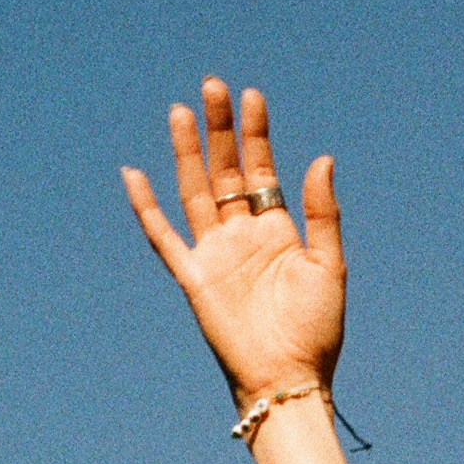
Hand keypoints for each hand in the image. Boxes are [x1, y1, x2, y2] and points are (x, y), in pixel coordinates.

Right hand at [123, 81, 344, 406]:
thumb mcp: (329, 264)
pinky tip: (134, 174)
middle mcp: (242, 235)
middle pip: (224, 171)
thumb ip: (322, 212)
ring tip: (182, 111)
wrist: (289, 376)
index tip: (252, 96)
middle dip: (219, 131)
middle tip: (213, 87)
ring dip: (187, 153)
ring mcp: (215, 254)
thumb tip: (321, 157)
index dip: (255, 134)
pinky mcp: (193, 277)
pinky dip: (146, 208)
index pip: (260, 169)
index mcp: (276, 230)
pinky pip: (163, 237)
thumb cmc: (316, 329)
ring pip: (194, 191)